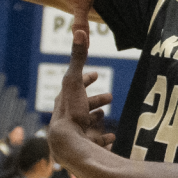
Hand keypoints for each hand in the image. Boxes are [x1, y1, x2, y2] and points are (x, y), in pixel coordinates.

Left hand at [50, 29, 114, 166]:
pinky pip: (94, 143)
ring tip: (105, 116)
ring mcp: (76, 133)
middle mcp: (68, 117)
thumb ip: (78, 57)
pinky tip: (111, 138)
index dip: (86, 79)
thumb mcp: (75, 81)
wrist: (67, 144)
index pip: (75, 86)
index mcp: (65, 100)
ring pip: (86, 124)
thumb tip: (79, 30)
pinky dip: (102, 139)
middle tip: (110, 96)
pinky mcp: (84, 147)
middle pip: (82, 106)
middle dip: (95, 100)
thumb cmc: (71, 111)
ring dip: (95, 118)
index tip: (95, 74)